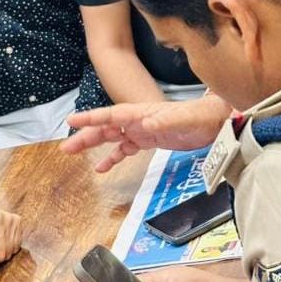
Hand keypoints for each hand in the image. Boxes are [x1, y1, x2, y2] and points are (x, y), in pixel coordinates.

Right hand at [62, 95, 232, 172]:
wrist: (214, 122)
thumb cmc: (199, 117)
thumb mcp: (183, 119)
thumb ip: (164, 120)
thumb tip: (145, 124)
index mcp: (141, 113)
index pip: (111, 115)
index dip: (91, 118)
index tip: (72, 121)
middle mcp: (137, 120)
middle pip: (105, 128)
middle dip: (85, 135)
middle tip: (66, 146)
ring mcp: (141, 131)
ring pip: (111, 138)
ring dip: (93, 145)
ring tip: (73, 152)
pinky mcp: (148, 141)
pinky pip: (125, 150)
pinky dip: (113, 158)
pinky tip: (102, 168)